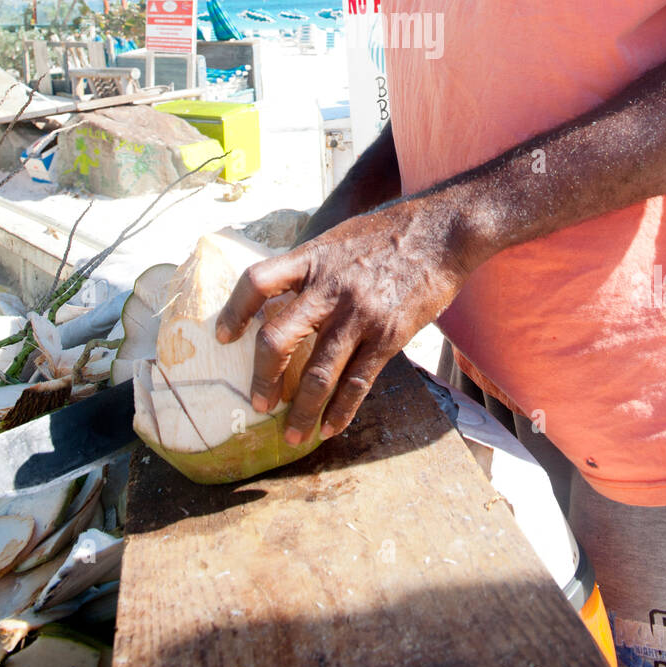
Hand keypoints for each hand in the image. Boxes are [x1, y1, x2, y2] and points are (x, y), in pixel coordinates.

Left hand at [215, 196, 472, 444]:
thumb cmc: (388, 233)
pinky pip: (357, 382)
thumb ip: (311, 267)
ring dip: (300, 409)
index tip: (224, 336)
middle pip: (277, 339)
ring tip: (292, 434)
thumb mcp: (338, 239)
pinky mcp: (388, 335)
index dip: (234, 311)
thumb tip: (283, 295)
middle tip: (258, 402)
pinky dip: (341, 410)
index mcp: (312, 259)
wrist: (442, 232)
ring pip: (318, 373)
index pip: (257, 282)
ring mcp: (359, 314)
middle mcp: (329, 288)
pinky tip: (330, 426)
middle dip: (263, 378)